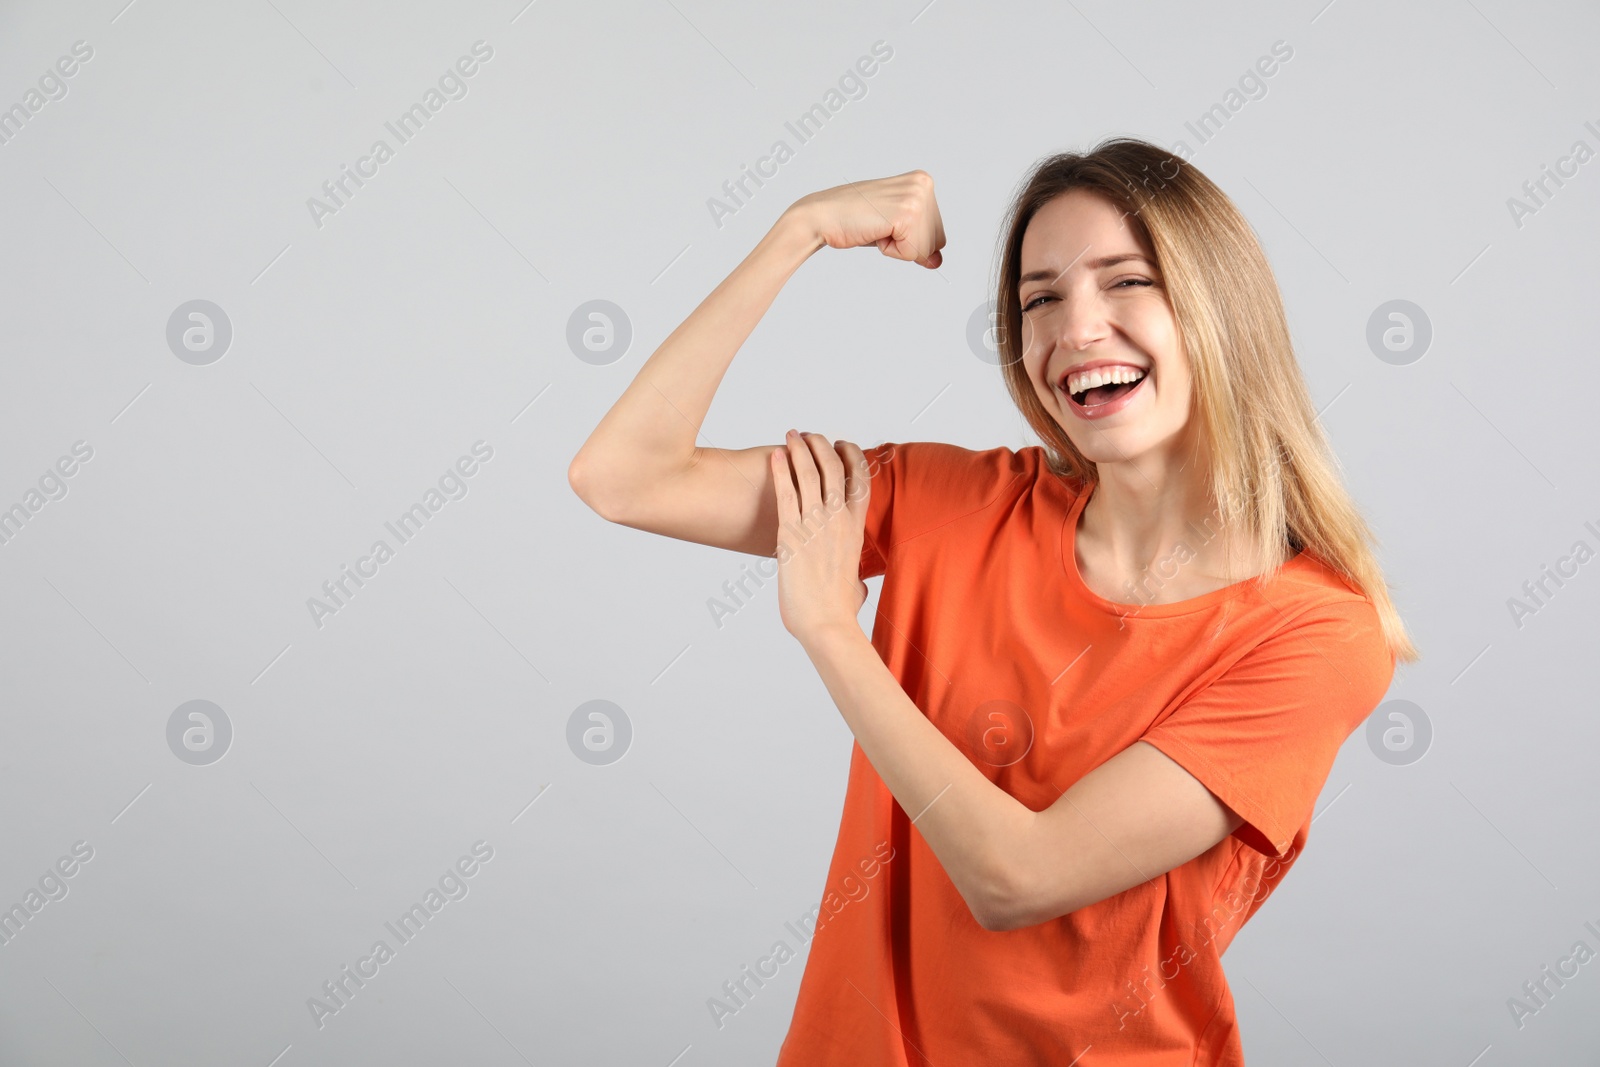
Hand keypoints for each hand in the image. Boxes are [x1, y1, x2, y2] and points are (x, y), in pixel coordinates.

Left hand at [770, 431, 871, 644]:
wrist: (826, 625)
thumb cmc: (838, 612)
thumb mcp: (854, 589)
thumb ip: (857, 581)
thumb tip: (859, 590)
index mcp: (856, 529)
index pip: (860, 479)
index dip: (852, 456)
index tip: (841, 444)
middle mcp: (839, 520)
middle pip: (834, 467)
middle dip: (821, 445)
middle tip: (808, 435)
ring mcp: (816, 525)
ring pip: (809, 473)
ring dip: (799, 449)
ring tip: (790, 434)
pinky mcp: (791, 534)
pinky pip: (786, 493)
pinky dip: (780, 470)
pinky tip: (773, 456)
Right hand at [786, 171, 945, 267]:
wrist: (823, 216)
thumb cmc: (853, 219)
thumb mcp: (894, 228)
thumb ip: (919, 241)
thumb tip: (937, 261)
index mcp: (922, 181)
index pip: (938, 232)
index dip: (911, 239)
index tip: (886, 222)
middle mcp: (923, 184)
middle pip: (937, 241)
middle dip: (907, 244)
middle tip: (879, 225)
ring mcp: (916, 197)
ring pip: (925, 248)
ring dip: (898, 247)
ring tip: (876, 226)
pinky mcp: (906, 214)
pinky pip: (911, 252)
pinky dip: (891, 250)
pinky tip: (875, 230)